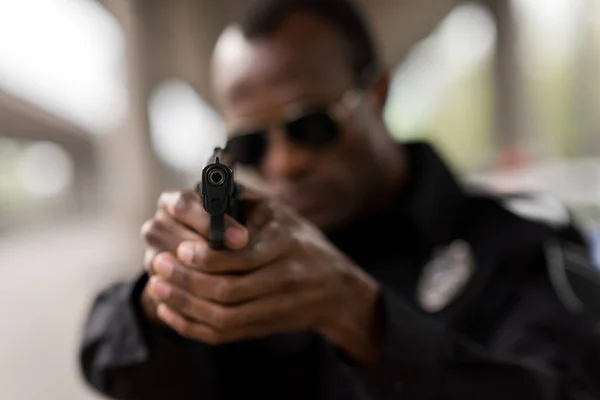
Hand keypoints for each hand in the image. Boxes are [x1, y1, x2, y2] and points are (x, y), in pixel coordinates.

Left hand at [146, 198, 382, 363]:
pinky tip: (170, 311)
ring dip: (184, 304)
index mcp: (287, 245)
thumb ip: (243, 203)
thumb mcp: (279, 214)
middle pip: (228, 290)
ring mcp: (274, 308)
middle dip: (187, 280)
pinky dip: (192, 326)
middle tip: (159, 266)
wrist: (335, 288)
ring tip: (158, 287)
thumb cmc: (300, 241)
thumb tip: (198, 197)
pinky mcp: (263, 328)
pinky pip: (222, 334)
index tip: (182, 248)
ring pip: (222, 316)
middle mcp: (284, 280)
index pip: (244, 257)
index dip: (210, 257)